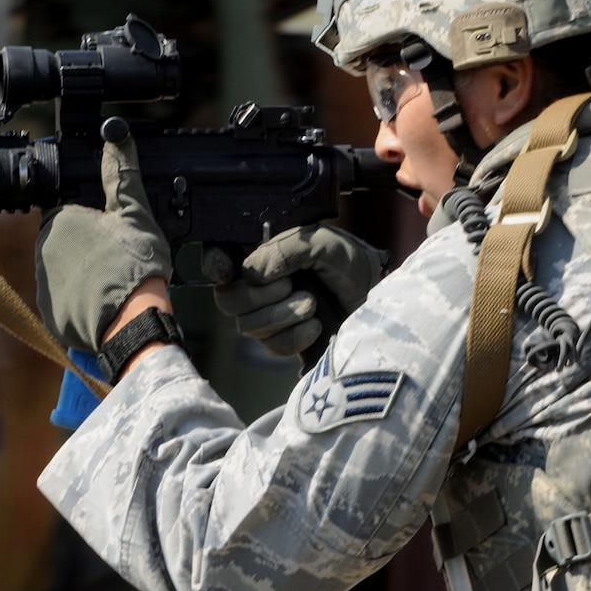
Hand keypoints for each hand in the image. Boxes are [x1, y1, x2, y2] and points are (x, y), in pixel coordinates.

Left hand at [36, 138, 173, 352]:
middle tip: (117, 257)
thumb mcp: (134, 213)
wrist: (132, 322)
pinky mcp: (51, 315)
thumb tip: (115, 137)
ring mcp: (44, 285)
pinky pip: (66, 301)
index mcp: (58, 220)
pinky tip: (105, 300)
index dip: (95, 220)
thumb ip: (122, 175)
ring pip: (66, 271)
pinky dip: (82, 300)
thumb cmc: (134, 265)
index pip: (71, 210)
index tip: (113, 232)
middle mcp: (42, 251)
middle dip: (88, 245)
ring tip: (114, 279)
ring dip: (85, 272)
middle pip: (67, 240)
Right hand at [207, 225, 387, 358]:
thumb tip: (251, 273)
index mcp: (264, 255)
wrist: (378, 299)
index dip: (213, 264)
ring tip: (312, 305)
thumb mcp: (323, 243)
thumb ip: (286, 250)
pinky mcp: (284, 342)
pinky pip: (272, 346)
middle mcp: (259, 286)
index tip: (225, 273)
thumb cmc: (352, 264)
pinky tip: (315, 327)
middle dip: (256, 297)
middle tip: (290, 287)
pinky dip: (294, 337)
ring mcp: (268, 316)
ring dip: (281, 316)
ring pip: (247, 326)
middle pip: (227, 300)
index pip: (220, 257)